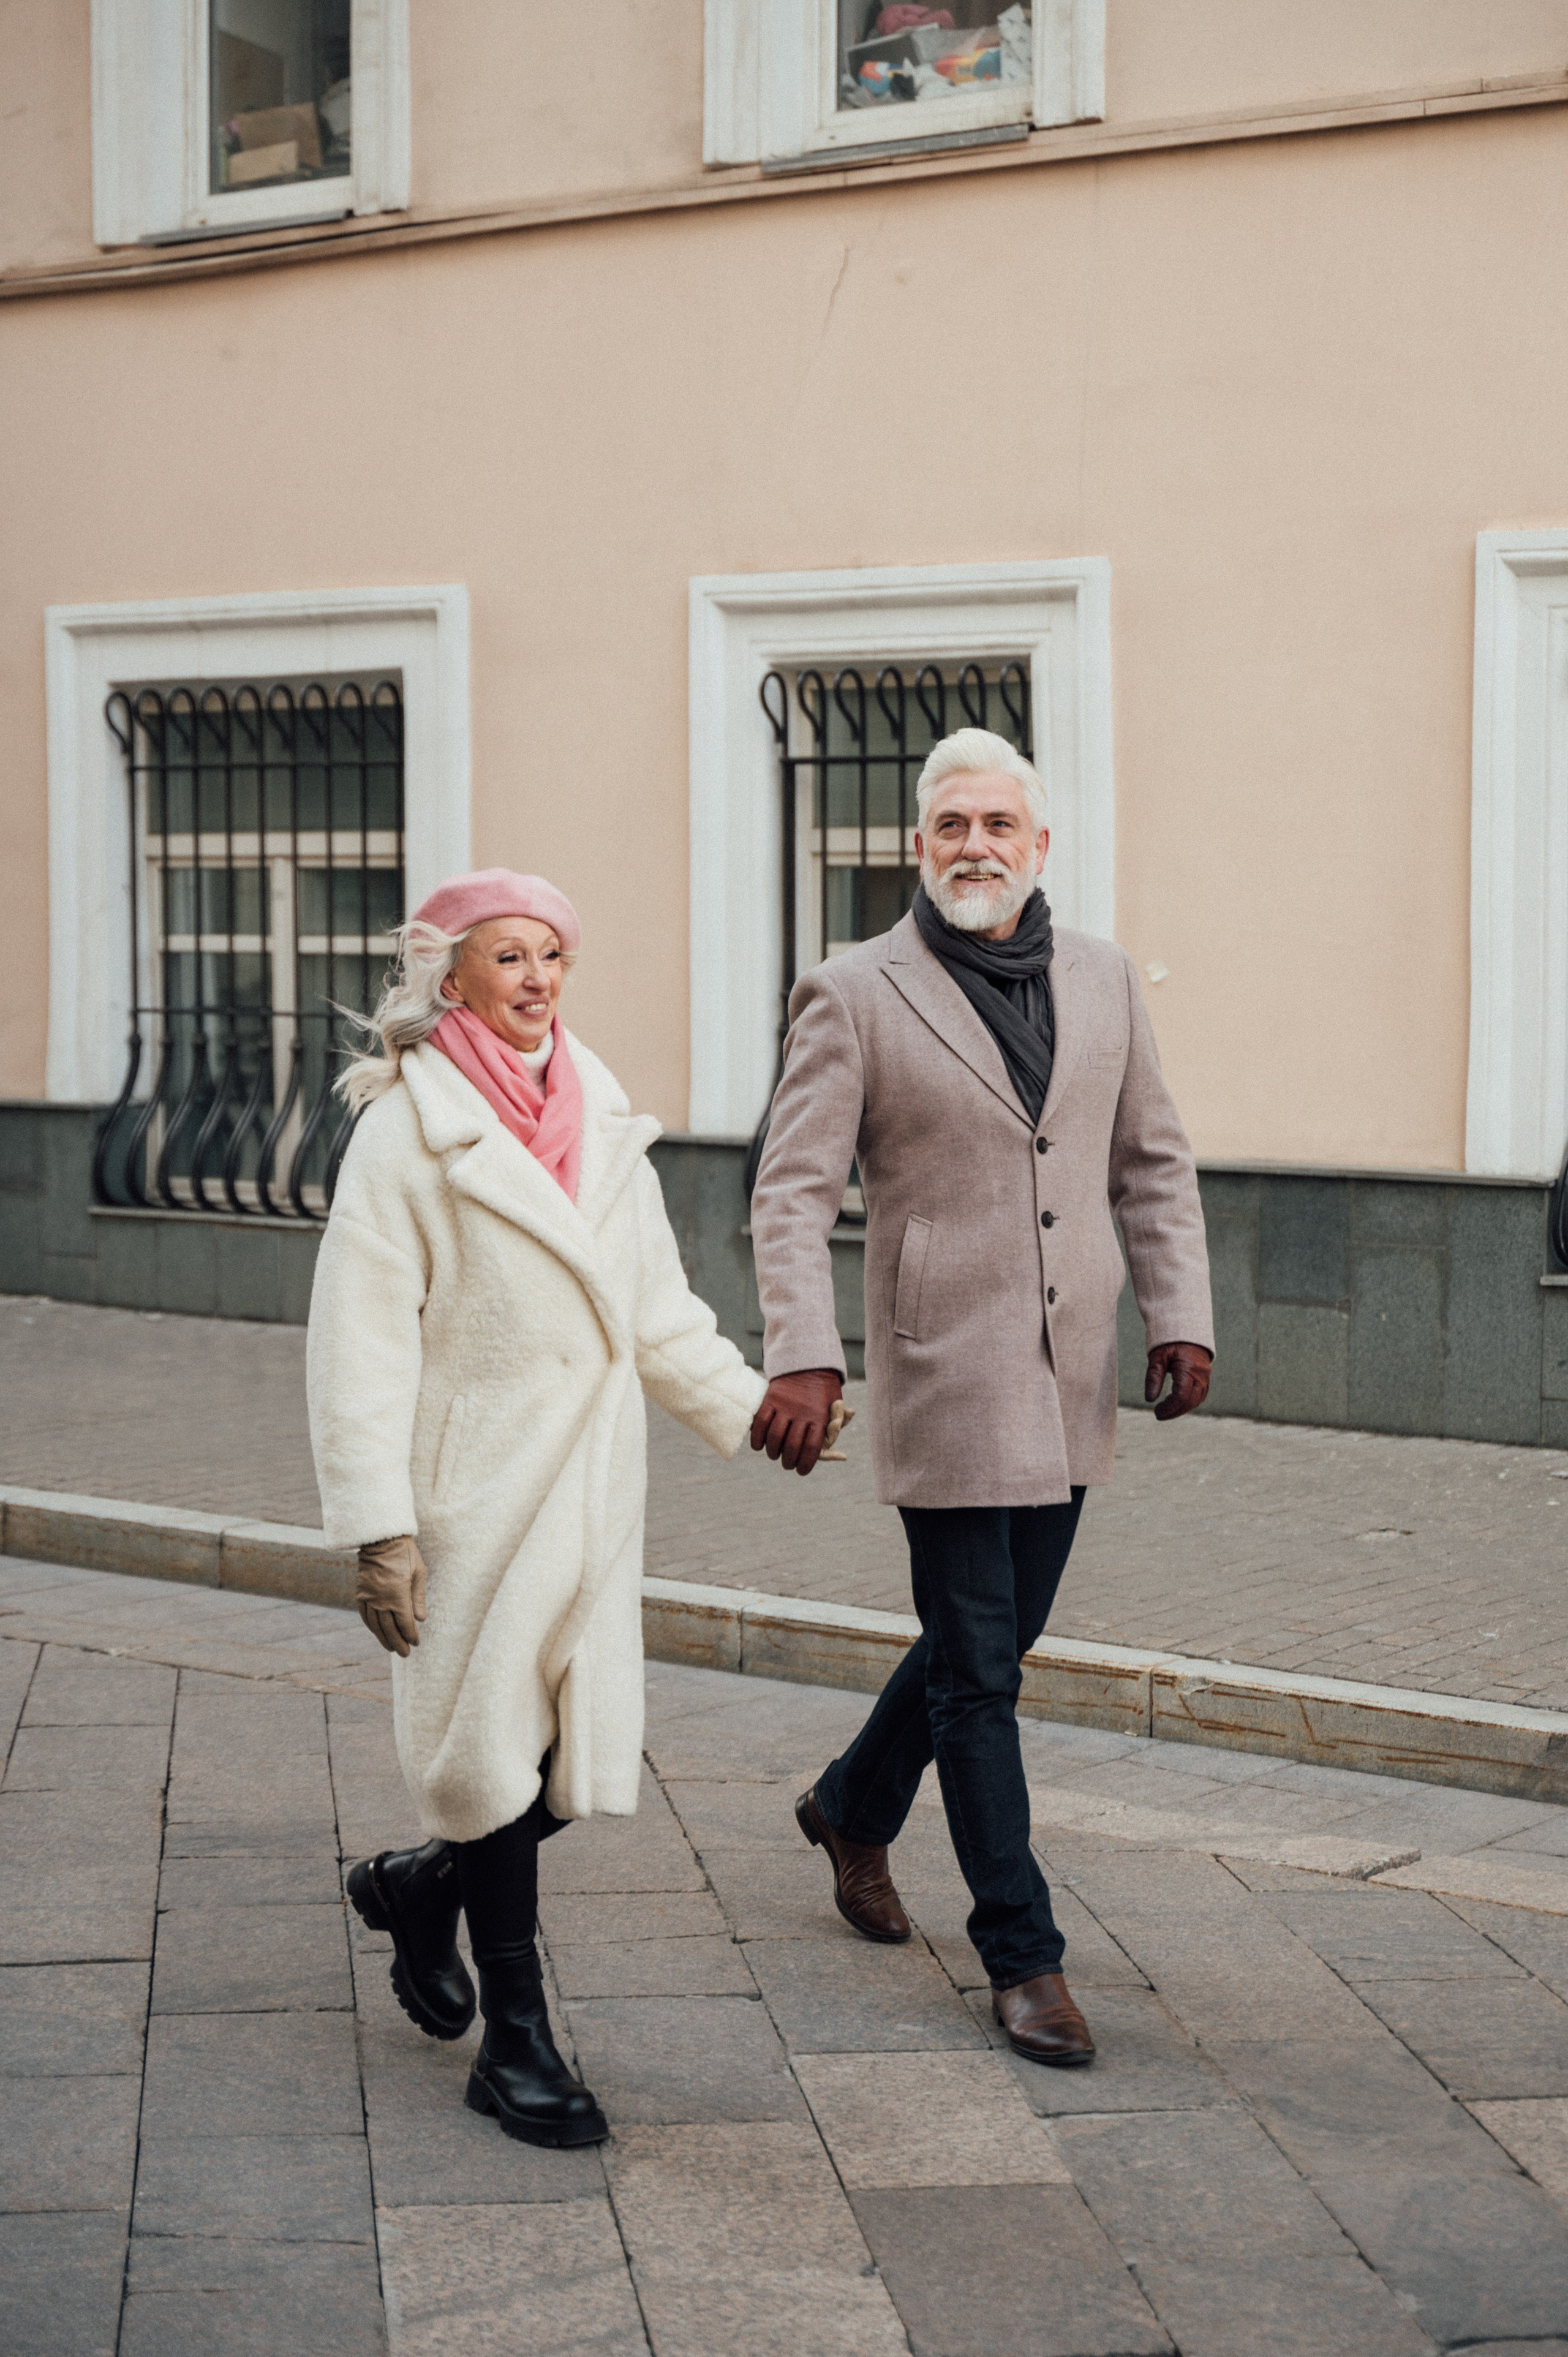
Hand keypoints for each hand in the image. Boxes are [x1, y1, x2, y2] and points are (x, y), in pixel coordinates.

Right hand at [356, 1534, 427, 1656]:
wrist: (380, 1539)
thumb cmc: (405, 1554)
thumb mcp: (418, 1573)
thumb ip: (418, 1598)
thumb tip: (420, 1620)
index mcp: (397, 1594)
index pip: (405, 1622)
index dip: (411, 1635)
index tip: (416, 1643)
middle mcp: (380, 1599)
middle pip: (389, 1628)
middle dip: (398, 1642)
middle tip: (405, 1653)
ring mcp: (368, 1597)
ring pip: (376, 1625)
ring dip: (384, 1638)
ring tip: (392, 1648)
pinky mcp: (360, 1593)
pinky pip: (365, 1616)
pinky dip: (372, 1627)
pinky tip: (377, 1633)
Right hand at [750, 1369, 843, 1476]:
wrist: (809, 1363)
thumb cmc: (824, 1392)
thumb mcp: (835, 1408)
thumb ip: (833, 1432)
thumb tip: (842, 1457)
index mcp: (820, 1416)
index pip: (812, 1448)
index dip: (805, 1464)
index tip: (801, 1471)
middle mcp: (802, 1412)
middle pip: (792, 1446)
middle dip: (788, 1462)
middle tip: (788, 1464)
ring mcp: (785, 1405)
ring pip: (774, 1437)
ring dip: (773, 1452)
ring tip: (775, 1455)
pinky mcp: (771, 1399)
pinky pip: (760, 1423)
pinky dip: (757, 1439)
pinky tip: (759, 1446)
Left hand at [1145, 1342, 1211, 1422]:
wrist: (1186, 1328)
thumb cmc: (1169, 1342)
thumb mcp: (1157, 1357)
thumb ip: (1153, 1377)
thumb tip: (1149, 1399)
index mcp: (1188, 1368)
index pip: (1181, 1396)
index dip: (1169, 1408)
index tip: (1157, 1412)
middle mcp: (1200, 1374)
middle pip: (1190, 1401)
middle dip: (1174, 1411)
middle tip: (1159, 1414)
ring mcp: (1206, 1376)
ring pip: (1197, 1400)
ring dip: (1182, 1409)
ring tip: (1166, 1410)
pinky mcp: (1206, 1376)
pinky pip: (1201, 1395)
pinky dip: (1190, 1402)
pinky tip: (1177, 1404)